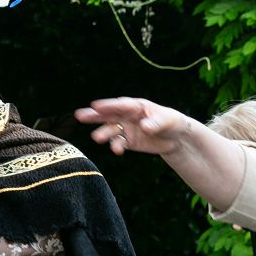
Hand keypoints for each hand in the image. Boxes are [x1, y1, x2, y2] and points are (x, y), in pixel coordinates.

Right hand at [74, 97, 191, 155]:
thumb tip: (144, 126)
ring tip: (97, 138)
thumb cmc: (172, 122)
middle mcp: (127, 116)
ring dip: (103, 134)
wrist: (176, 138)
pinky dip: (116, 146)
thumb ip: (155, 123)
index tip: (96, 106)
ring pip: (110, 130)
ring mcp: (125, 129)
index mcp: (136, 106)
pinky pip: (118, 143)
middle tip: (80, 115)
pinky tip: (117, 150)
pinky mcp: (127, 141)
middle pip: (108, 114)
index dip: (109, 105)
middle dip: (94, 115)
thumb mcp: (168, 120)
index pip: (120, 105)